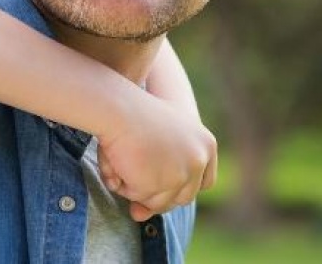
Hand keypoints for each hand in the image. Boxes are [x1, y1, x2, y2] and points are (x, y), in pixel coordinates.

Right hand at [94, 93, 216, 220]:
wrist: (119, 105)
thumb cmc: (132, 116)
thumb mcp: (155, 143)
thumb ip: (156, 178)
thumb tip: (140, 216)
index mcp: (206, 144)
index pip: (204, 182)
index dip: (184, 187)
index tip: (166, 185)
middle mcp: (199, 160)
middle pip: (183, 198)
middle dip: (158, 196)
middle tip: (136, 181)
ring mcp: (181, 174)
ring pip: (159, 202)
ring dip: (138, 191)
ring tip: (121, 163)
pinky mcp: (160, 184)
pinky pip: (138, 197)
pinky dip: (124, 187)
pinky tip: (115, 165)